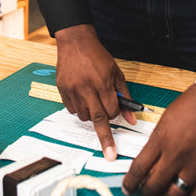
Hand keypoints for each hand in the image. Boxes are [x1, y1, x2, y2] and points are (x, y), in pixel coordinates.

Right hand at [55, 25, 135, 160]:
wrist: (75, 41)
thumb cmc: (97, 56)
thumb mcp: (116, 73)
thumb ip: (125, 96)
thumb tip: (132, 118)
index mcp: (103, 83)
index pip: (112, 110)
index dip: (115, 114)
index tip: (117, 117)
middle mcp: (87, 88)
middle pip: (98, 119)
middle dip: (105, 138)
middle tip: (110, 154)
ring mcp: (73, 90)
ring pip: (84, 117)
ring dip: (91, 115)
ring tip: (92, 102)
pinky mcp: (62, 90)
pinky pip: (72, 110)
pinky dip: (79, 108)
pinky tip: (81, 96)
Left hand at [122, 84, 195, 195]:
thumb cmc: (193, 104)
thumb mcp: (165, 120)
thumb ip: (157, 143)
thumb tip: (150, 162)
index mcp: (162, 140)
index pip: (139, 169)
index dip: (130, 183)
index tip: (128, 188)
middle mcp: (177, 154)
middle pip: (155, 185)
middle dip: (146, 192)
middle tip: (145, 192)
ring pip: (175, 195)